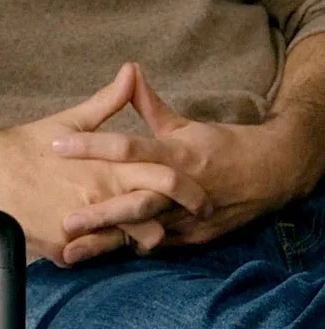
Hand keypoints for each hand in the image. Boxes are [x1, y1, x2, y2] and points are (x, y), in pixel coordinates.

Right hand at [0, 64, 209, 265]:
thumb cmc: (28, 144)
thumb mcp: (72, 120)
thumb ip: (109, 101)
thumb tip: (131, 71)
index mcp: (109, 167)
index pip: (166, 179)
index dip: (190, 189)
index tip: (202, 194)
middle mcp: (101, 198)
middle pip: (155, 220)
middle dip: (175, 224)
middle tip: (186, 225)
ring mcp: (83, 226)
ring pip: (127, 244)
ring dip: (135, 240)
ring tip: (141, 236)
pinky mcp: (63, 246)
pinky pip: (90, 256)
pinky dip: (95, 249)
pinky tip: (97, 241)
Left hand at [52, 65, 310, 256]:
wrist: (272, 174)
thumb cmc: (221, 146)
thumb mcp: (184, 124)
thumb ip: (149, 104)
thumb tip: (128, 70)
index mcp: (177, 154)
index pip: (128, 148)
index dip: (91, 145)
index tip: (56, 145)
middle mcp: (181, 189)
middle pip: (136, 202)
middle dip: (101, 213)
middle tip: (66, 221)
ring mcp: (189, 217)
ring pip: (143, 233)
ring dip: (107, 243)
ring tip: (70, 252)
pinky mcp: (195, 238)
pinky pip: (156, 245)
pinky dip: (128, 250)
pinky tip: (97, 257)